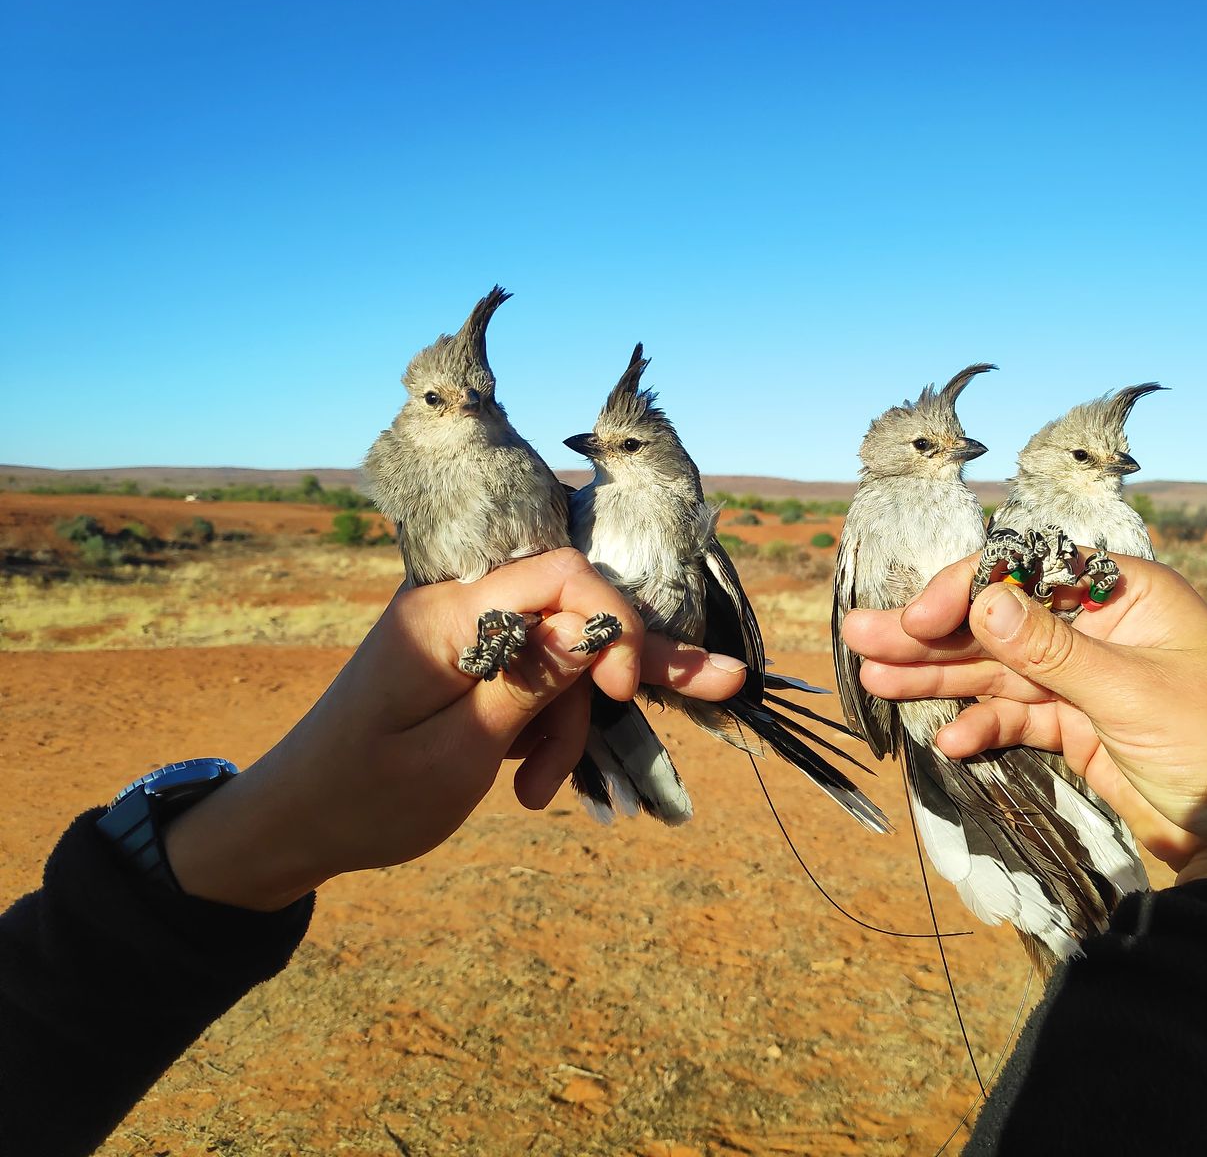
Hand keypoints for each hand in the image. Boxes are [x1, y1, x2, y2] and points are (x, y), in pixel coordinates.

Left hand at [165, 548, 746, 910]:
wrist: (295, 823)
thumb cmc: (368, 798)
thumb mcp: (458, 752)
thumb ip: (528, 683)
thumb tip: (596, 625)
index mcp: (445, 615)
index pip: (559, 575)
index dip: (612, 623)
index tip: (622, 694)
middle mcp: (454, 605)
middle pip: (568, 615)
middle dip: (617, 672)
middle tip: (719, 688)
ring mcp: (459, 631)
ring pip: (555, 656)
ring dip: (564, 725)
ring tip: (534, 793)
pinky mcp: (463, 658)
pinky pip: (531, 675)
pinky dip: (541, 725)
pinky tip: (528, 779)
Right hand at [841, 553, 1206, 930]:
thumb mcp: (1132, 693)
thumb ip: (1050, 651)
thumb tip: (982, 601)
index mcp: (1126, 595)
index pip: (1027, 574)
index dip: (966, 593)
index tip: (915, 620)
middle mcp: (1103, 629)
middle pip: (1003, 623)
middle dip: (933, 635)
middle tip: (859, 640)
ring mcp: (1092, 682)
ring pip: (1002, 672)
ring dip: (942, 679)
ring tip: (875, 680)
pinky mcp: (1085, 732)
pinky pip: (1021, 719)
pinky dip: (985, 727)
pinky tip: (949, 741)